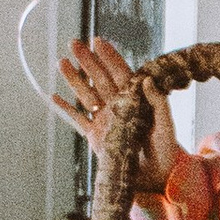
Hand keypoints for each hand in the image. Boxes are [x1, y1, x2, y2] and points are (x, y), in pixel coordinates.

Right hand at [53, 41, 176, 197]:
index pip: (121, 73)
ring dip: (74, 79)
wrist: (155, 178)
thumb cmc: (165, 150)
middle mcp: (118, 106)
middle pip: (100, 79)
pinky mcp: (95, 136)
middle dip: (87, 61)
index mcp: (135, 100)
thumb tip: (146, 79)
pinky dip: (66, 109)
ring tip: (62, 62)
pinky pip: (77, 120)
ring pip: (86, 94)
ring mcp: (105, 120)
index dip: (110, 57)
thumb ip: (158, 103)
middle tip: (74, 43)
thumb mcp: (165, 126)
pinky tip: (54, 97)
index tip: (98, 41)